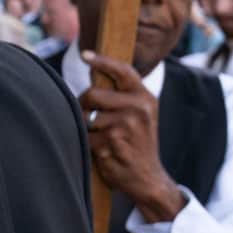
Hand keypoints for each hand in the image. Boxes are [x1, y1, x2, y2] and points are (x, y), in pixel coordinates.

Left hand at [79, 51, 185, 222]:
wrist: (148, 178)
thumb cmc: (137, 143)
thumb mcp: (139, 115)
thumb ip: (122, 96)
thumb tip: (94, 73)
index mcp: (145, 98)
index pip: (123, 71)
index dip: (102, 61)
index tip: (85, 54)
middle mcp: (139, 108)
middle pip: (92, 94)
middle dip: (84, 105)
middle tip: (91, 117)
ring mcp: (126, 125)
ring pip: (87, 117)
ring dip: (88, 129)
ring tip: (105, 139)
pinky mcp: (112, 142)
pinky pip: (85, 136)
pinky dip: (88, 144)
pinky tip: (104, 151)